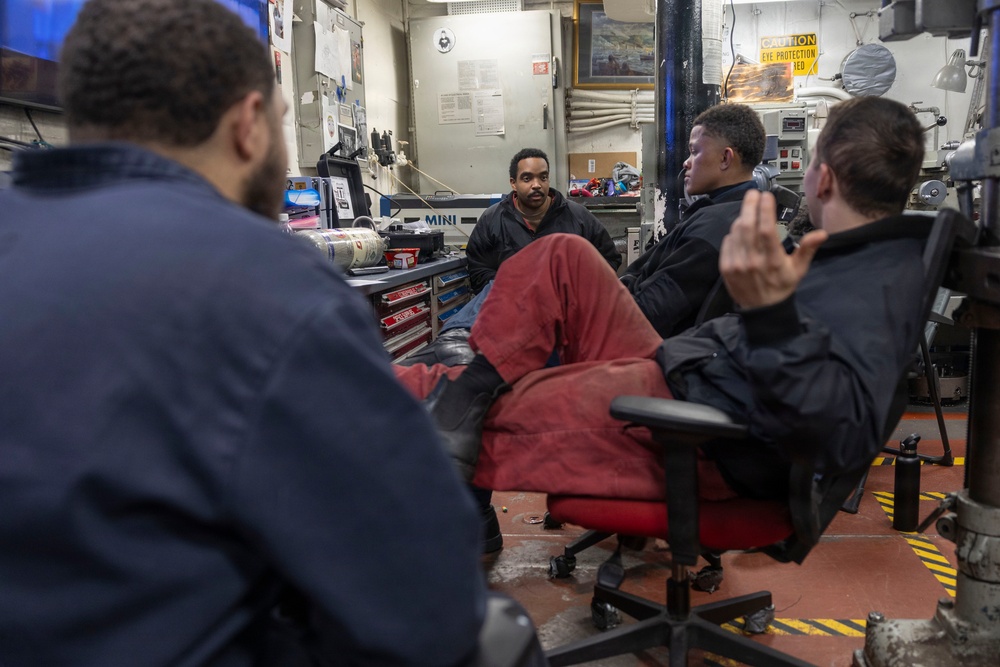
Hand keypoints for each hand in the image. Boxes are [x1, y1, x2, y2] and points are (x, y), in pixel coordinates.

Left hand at [720, 191, 827, 309]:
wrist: (761, 310)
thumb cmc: (781, 286)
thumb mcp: (798, 270)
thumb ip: (807, 250)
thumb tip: (822, 233)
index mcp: (773, 261)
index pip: (767, 230)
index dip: (765, 210)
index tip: (766, 196)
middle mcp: (753, 261)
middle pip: (748, 226)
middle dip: (750, 206)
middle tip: (753, 193)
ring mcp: (737, 264)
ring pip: (736, 232)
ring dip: (742, 217)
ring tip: (749, 209)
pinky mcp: (725, 268)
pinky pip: (727, 243)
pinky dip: (733, 233)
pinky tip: (739, 229)